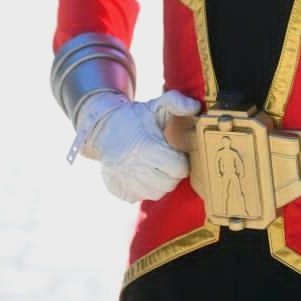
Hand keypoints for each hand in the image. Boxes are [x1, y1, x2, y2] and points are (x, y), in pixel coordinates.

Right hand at [75, 90, 200, 202]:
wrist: (104, 130)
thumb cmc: (136, 118)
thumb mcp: (156, 106)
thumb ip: (177, 103)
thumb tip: (196, 107)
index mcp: (147, 148)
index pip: (179, 168)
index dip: (181, 160)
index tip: (175, 152)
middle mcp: (135, 169)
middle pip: (170, 183)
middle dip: (172, 172)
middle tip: (167, 159)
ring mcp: (126, 183)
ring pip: (157, 193)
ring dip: (160, 182)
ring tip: (155, 166)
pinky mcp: (119, 191)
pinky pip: (141, 197)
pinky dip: (144, 188)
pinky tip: (141, 173)